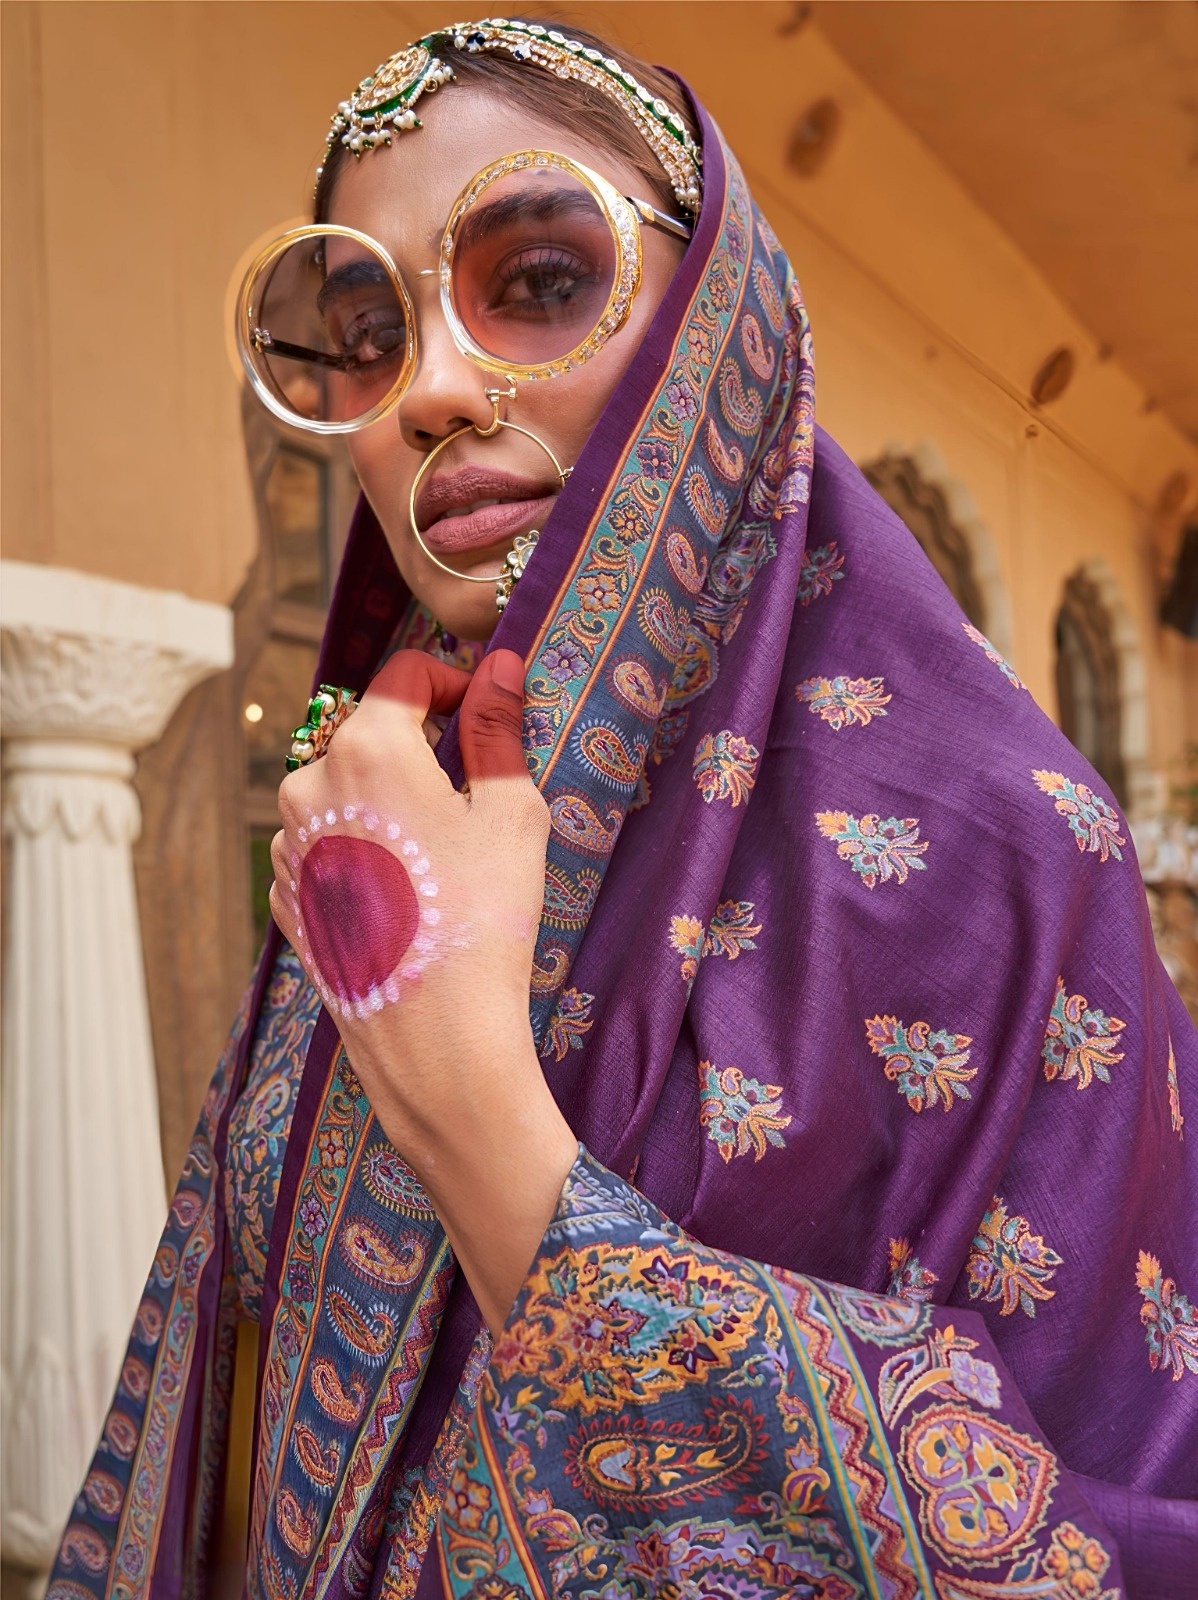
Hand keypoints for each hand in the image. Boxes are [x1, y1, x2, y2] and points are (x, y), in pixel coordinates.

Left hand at [268, 649, 576, 1333]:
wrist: (435, 1039)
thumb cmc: (483, 919)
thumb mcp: (511, 813)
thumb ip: (498, 728)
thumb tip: (501, 666)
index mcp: (364, 748)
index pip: (404, 676)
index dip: (453, 681)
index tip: (484, 712)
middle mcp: (308, 785)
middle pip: (367, 732)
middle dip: (418, 746)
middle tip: (471, 793)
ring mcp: (288, 846)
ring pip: (341, 790)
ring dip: (386, 800)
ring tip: (440, 855)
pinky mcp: (285, 897)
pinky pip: (324, 845)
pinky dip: (361, 848)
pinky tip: (408, 892)